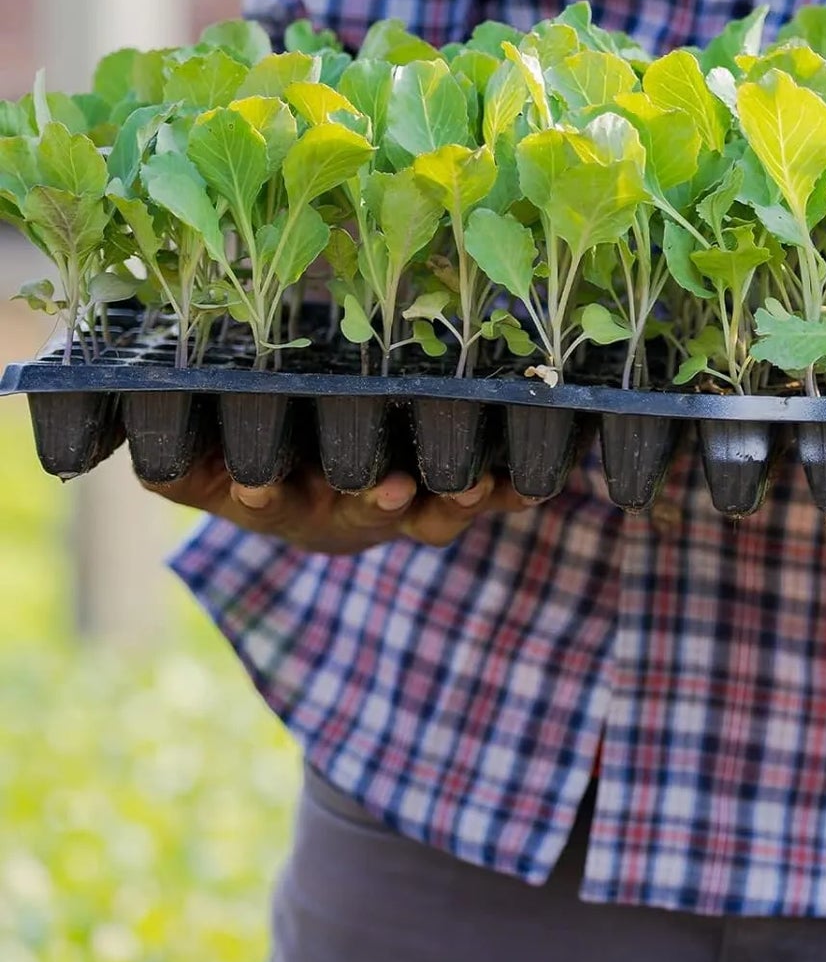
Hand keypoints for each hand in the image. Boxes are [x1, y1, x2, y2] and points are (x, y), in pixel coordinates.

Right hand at [143, 449, 532, 554]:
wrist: (334, 485)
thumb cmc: (269, 463)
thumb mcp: (212, 471)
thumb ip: (182, 466)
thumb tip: (145, 446)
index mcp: (290, 499)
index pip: (274, 500)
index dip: (267, 496)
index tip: (259, 488)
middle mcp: (356, 509)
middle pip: (367, 512)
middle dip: (378, 503)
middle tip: (387, 490)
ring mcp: (415, 506)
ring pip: (437, 515)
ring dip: (455, 501)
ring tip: (472, 485)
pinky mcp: (466, 492)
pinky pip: (500, 496)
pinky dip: (520, 490)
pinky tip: (545, 477)